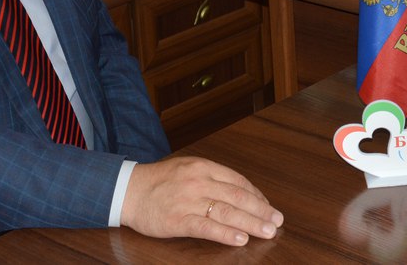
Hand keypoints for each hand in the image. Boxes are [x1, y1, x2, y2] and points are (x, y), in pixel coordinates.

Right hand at [120, 156, 282, 245]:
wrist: (129, 190)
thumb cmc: (160, 181)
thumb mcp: (188, 169)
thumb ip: (213, 178)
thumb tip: (241, 192)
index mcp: (204, 167)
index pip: (238, 181)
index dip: (257, 196)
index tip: (269, 208)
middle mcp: (199, 181)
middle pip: (238, 197)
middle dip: (261, 210)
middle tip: (277, 222)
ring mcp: (188, 200)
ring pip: (227, 211)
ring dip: (251, 222)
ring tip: (267, 231)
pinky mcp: (177, 219)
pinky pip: (206, 226)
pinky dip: (225, 233)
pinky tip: (240, 239)